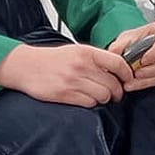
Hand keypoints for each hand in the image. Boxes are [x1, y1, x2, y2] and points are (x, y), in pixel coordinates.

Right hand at [0, 43, 131, 107]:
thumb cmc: (51, 59)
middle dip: (117, 92)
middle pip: (113, 84)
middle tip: (115, 93)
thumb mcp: (75, 51)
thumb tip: (118, 69)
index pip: (117, 63)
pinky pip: (90, 103)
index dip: (127, 73)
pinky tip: (85, 98)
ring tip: (98, 96)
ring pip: (103, 96)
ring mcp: (73, 80)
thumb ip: (95, 59)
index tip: (128, 79)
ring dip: (104, 98)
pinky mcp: (65, 94)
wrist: (25, 66)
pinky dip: (91, 103)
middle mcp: (81, 65)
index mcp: (85, 52)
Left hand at [109, 22, 154, 91]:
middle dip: (152, 70)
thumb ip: (119, 45)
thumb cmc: (135, 40)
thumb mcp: (125, 38)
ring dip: (149, 79)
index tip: (143, 60)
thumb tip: (114, 51)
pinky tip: (138, 84)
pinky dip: (149, 83)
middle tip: (136, 74)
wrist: (137, 48)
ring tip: (133, 81)